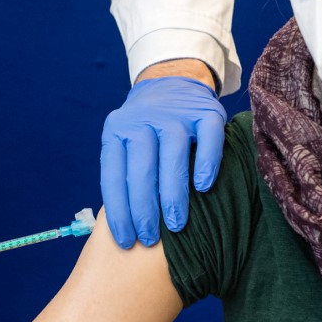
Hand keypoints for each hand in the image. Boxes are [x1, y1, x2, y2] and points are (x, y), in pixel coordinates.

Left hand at [100, 76, 225, 247]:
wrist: (172, 80)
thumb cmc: (146, 128)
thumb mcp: (125, 142)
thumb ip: (124, 174)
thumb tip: (125, 227)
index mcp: (117, 130)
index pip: (113, 175)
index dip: (119, 211)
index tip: (126, 240)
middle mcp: (143, 120)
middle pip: (141, 169)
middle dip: (144, 209)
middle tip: (150, 239)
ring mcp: (176, 114)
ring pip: (172, 156)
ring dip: (173, 194)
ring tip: (175, 225)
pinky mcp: (206, 112)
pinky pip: (208, 140)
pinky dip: (206, 165)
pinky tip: (204, 188)